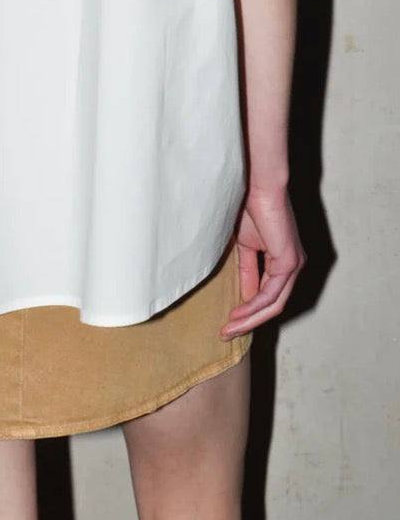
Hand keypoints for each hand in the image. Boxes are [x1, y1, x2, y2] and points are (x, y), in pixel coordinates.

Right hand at [220, 185, 304, 338]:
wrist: (255, 185)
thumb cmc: (248, 207)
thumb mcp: (243, 245)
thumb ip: (247, 270)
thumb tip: (243, 295)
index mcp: (282, 259)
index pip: (267, 294)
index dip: (247, 310)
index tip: (227, 322)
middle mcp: (292, 265)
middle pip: (272, 304)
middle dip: (248, 321)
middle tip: (226, 333)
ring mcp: (294, 264)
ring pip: (274, 304)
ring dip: (250, 319)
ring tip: (229, 329)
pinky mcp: (290, 262)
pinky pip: (272, 294)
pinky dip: (254, 306)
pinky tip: (238, 314)